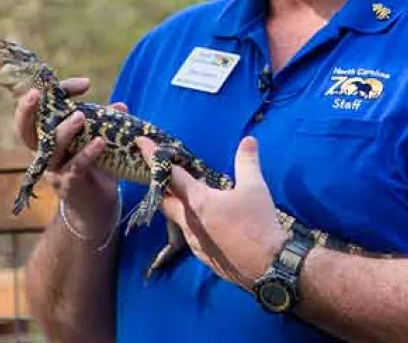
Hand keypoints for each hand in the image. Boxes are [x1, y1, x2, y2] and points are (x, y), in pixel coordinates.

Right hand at [34, 94, 125, 228]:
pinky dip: (88, 153)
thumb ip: (103, 124)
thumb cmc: (94, 170)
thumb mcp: (95, 142)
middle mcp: (45, 152)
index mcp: (47, 137)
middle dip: (26, 110)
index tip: (85, 84)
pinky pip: (75, 165)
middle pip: (25, 129)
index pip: (42, 109)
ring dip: (65, 130)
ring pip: (51, 147)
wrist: (96, 210)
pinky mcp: (69, 184)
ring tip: (81, 116)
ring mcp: (54, 169)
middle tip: (38, 93)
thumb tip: (120, 106)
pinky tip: (100, 142)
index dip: (58, 92)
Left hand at [135, 135, 286, 289]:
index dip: (154, 157)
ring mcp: (193, 241)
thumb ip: (247, 162)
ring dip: (177, 205)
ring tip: (189, 196)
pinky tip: (205, 222)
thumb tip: (248, 140)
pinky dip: (190, 223)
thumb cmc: (258, 224)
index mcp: (198, 201)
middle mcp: (189, 221)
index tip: (141, 143)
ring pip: (175, 219)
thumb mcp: (254, 188)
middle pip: (164, 199)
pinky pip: (188, 235)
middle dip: (162, 185)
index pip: (170, 175)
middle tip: (167, 174)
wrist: (266, 265)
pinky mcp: (201, 255)